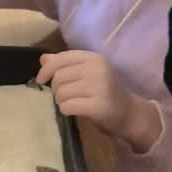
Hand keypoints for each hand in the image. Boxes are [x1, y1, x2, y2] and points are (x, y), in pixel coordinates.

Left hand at [36, 50, 162, 152]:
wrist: (130, 113)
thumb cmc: (105, 92)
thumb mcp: (88, 73)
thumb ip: (66, 65)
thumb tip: (43, 59)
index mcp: (93, 58)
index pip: (61, 58)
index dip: (46, 69)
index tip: (41, 80)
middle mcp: (97, 69)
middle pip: (59, 77)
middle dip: (56, 89)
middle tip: (65, 96)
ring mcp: (99, 87)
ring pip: (61, 92)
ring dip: (61, 101)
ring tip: (71, 103)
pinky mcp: (98, 105)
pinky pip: (67, 106)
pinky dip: (66, 110)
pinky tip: (73, 111)